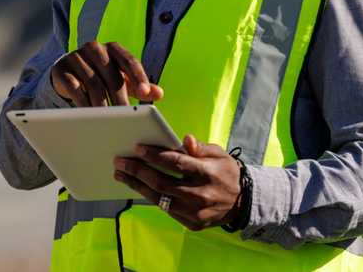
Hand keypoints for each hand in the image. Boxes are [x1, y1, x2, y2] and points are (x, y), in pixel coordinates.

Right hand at [50, 41, 163, 106]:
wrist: (67, 72)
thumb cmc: (102, 75)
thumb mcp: (122, 78)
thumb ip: (140, 85)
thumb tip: (159, 94)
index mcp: (114, 48)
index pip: (130, 62)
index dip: (139, 78)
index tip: (145, 95)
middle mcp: (96, 48)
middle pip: (112, 75)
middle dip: (120, 98)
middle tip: (126, 116)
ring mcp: (77, 56)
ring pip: (93, 83)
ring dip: (102, 103)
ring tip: (108, 119)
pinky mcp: (61, 68)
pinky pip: (74, 87)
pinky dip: (83, 102)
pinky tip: (89, 113)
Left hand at [113, 134, 243, 230]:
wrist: (242, 201)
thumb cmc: (226, 173)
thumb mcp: (220, 155)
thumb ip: (201, 148)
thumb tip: (185, 139)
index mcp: (209, 173)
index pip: (177, 163)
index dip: (155, 155)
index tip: (138, 148)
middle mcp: (201, 194)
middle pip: (162, 183)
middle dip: (138, 171)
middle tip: (121, 161)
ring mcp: (195, 212)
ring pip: (159, 199)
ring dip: (137, 186)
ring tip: (122, 175)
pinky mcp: (191, 223)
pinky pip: (165, 209)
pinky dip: (150, 197)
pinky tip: (139, 187)